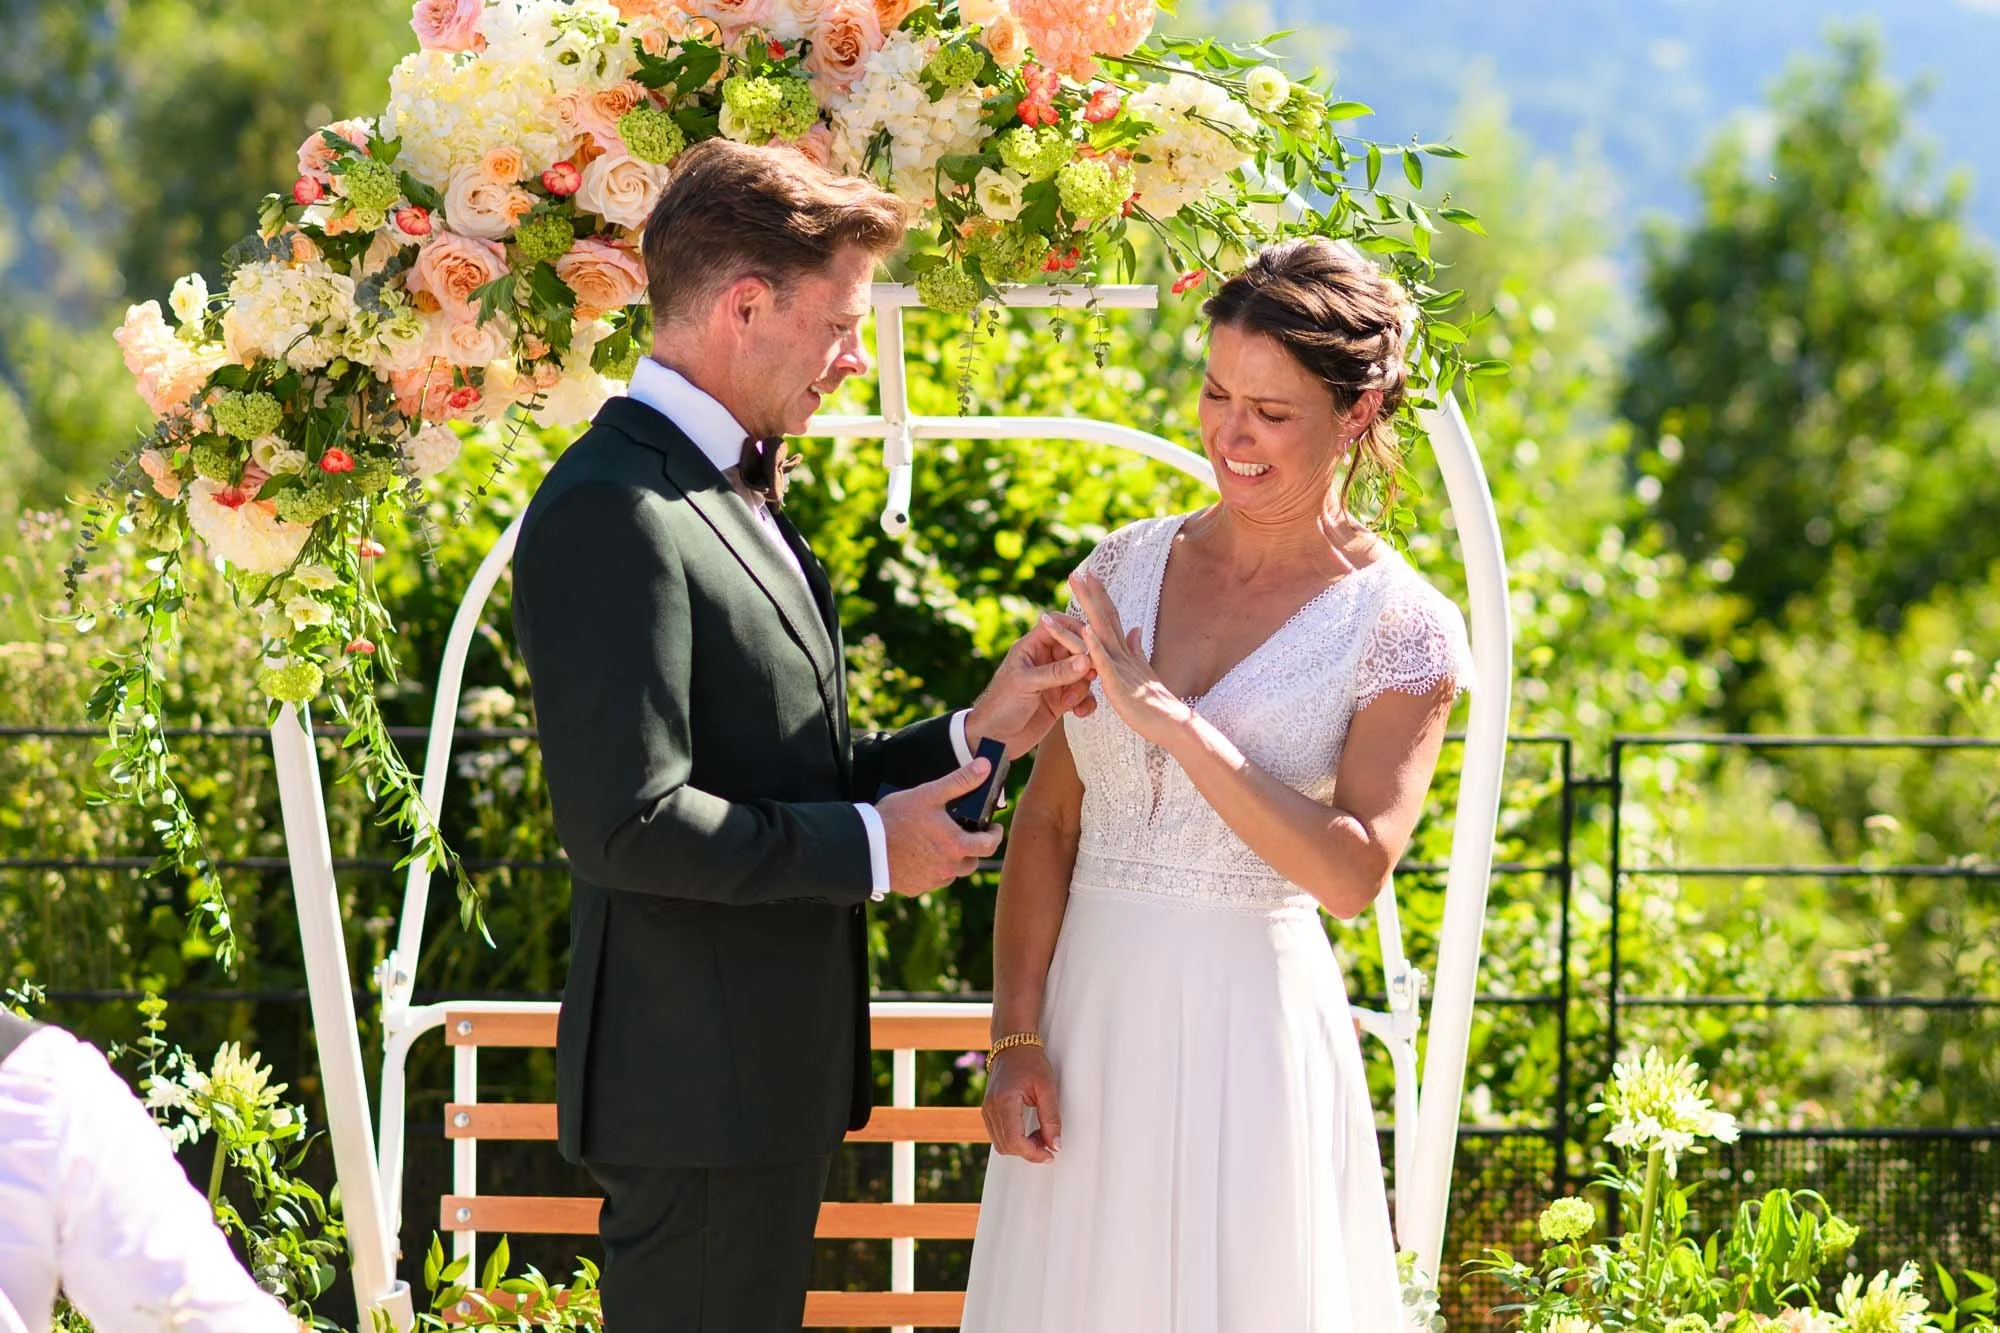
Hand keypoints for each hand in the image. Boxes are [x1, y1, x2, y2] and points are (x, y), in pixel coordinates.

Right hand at [876, 758, 1005, 896]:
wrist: (865, 846)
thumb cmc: (896, 819)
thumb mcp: (929, 794)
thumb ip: (960, 781)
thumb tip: (985, 766)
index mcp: (956, 846)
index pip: (990, 845)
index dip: (996, 835)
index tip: (994, 828)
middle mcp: (948, 868)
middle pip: (973, 862)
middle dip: (974, 849)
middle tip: (968, 835)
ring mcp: (932, 881)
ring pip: (953, 873)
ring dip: (954, 861)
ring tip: (943, 844)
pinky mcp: (916, 888)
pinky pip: (933, 881)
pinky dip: (933, 870)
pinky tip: (922, 856)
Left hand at [964, 613, 1097, 758]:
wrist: (993, 739)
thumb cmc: (1000, 706)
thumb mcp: (1027, 684)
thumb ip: (1057, 672)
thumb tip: (1086, 660)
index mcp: (1031, 648)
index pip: (1056, 626)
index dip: (1073, 630)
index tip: (1089, 645)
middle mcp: (1044, 661)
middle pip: (1075, 649)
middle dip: (1085, 662)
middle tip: (1089, 675)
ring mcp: (1054, 681)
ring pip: (1082, 673)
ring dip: (1083, 687)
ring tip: (1070, 701)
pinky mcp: (1060, 701)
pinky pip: (1082, 695)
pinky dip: (1086, 703)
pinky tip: (1078, 713)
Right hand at [981, 1043, 1060, 1161]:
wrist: (1013, 1046)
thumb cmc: (1030, 1061)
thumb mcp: (1048, 1088)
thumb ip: (1051, 1118)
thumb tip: (1055, 1145)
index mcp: (1004, 1101)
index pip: (1014, 1140)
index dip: (1033, 1153)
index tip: (1050, 1155)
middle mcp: (990, 1107)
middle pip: (1006, 1146)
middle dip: (1029, 1151)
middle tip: (1049, 1142)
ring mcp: (986, 1110)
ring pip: (1001, 1144)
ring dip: (1022, 1147)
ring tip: (1041, 1134)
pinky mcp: (988, 1111)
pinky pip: (998, 1135)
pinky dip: (1014, 1140)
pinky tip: (1029, 1131)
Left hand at [1056, 570, 1194, 746]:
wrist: (1171, 724)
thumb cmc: (1155, 703)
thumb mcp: (1141, 671)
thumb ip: (1135, 649)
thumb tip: (1134, 629)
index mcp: (1124, 651)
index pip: (1109, 618)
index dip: (1099, 597)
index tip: (1089, 575)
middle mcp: (1122, 653)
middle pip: (1103, 618)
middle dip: (1089, 594)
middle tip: (1075, 572)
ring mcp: (1120, 665)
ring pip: (1100, 633)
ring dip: (1087, 610)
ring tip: (1078, 589)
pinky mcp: (1117, 683)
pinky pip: (1103, 663)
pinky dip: (1094, 646)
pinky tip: (1085, 630)